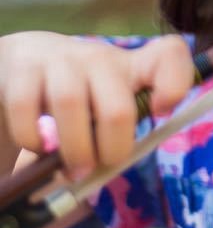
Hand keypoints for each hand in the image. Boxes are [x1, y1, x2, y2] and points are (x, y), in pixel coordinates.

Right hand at [0, 32, 194, 176]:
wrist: (23, 63)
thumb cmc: (79, 94)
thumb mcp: (106, 103)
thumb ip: (117, 133)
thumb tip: (106, 172)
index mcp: (131, 67)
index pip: (169, 54)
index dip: (174, 84)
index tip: (161, 112)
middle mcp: (100, 58)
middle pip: (118, 109)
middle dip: (111, 150)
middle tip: (100, 166)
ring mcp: (61, 59)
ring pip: (70, 104)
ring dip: (73, 150)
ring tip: (70, 168)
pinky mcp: (24, 68)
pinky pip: (27, 109)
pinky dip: (32, 138)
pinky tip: (37, 146)